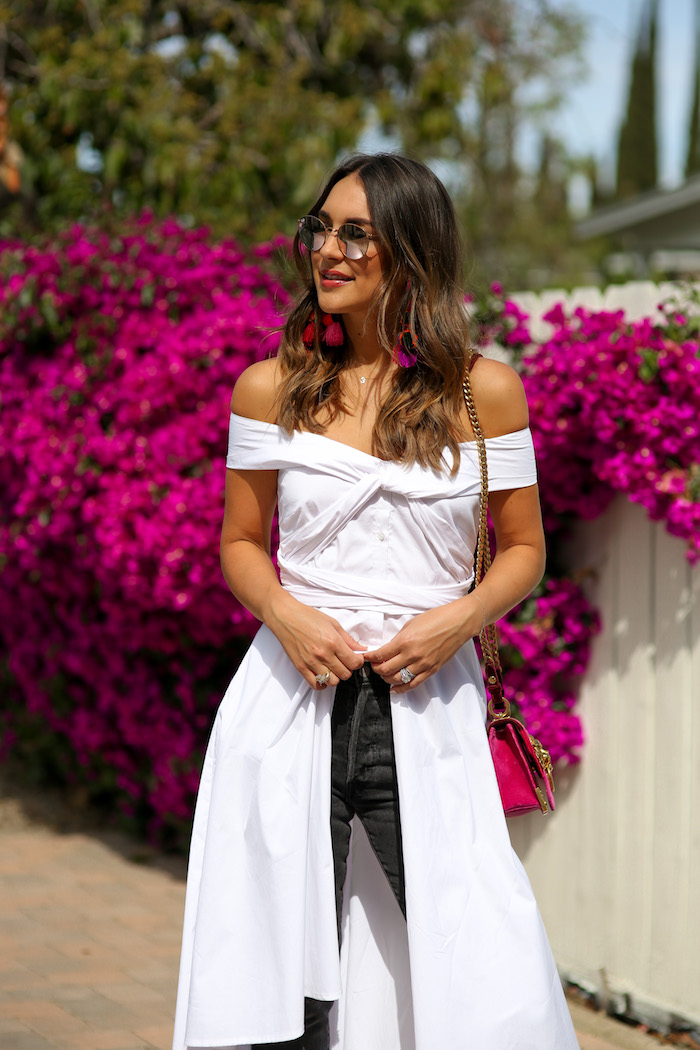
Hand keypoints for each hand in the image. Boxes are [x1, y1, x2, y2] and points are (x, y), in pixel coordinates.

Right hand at [267, 591, 365, 689]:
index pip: (354, 663)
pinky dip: (322, 683)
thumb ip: (348, 639)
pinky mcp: (301, 667)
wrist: (285, 617)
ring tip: (332, 667)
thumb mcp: (333, 623)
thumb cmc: (307, 617)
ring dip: (336, 676)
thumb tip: (361, 649)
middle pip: (345, 674)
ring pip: (332, 682)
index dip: (358, 661)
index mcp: (333, 642)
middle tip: (344, 661)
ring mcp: (311, 662)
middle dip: (348, 668)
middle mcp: (323, 654)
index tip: (355, 658)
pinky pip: (316, 685)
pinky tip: (323, 674)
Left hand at [364, 598, 480, 693]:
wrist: (457, 623)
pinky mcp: (431, 670)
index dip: (370, 658)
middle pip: (386, 670)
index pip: (380, 654)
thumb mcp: (411, 624)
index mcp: (404, 641)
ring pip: (398, 679)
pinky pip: (413, 684)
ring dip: (387, 678)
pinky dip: (401, 688)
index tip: (366, 658)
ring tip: (384, 674)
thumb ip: (398, 639)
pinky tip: (395, 688)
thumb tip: (387, 649)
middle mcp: (412, 655)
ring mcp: (422, 665)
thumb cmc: (435, 619)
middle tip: (374, 665)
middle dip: (376, 669)